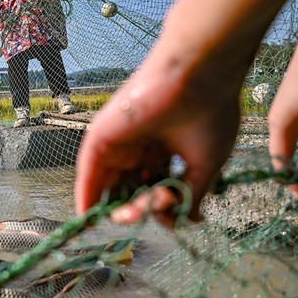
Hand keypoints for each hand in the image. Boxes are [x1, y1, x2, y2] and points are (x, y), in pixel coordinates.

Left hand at [74, 55, 241, 226]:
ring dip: (117, 208)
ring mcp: (119, 141)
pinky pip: (87, 171)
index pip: (153, 190)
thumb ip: (190, 197)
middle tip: (156, 213)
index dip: (161, 208)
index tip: (176, 214)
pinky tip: (87, 215)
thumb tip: (187, 223)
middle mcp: (138, 147)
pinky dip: (86, 194)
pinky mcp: (101, 134)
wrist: (200, 74)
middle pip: (130, 191)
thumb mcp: (204, 166)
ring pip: (109, 185)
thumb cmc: (210, 111)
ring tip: (132, 216)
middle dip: (139, 210)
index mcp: (163, 151)